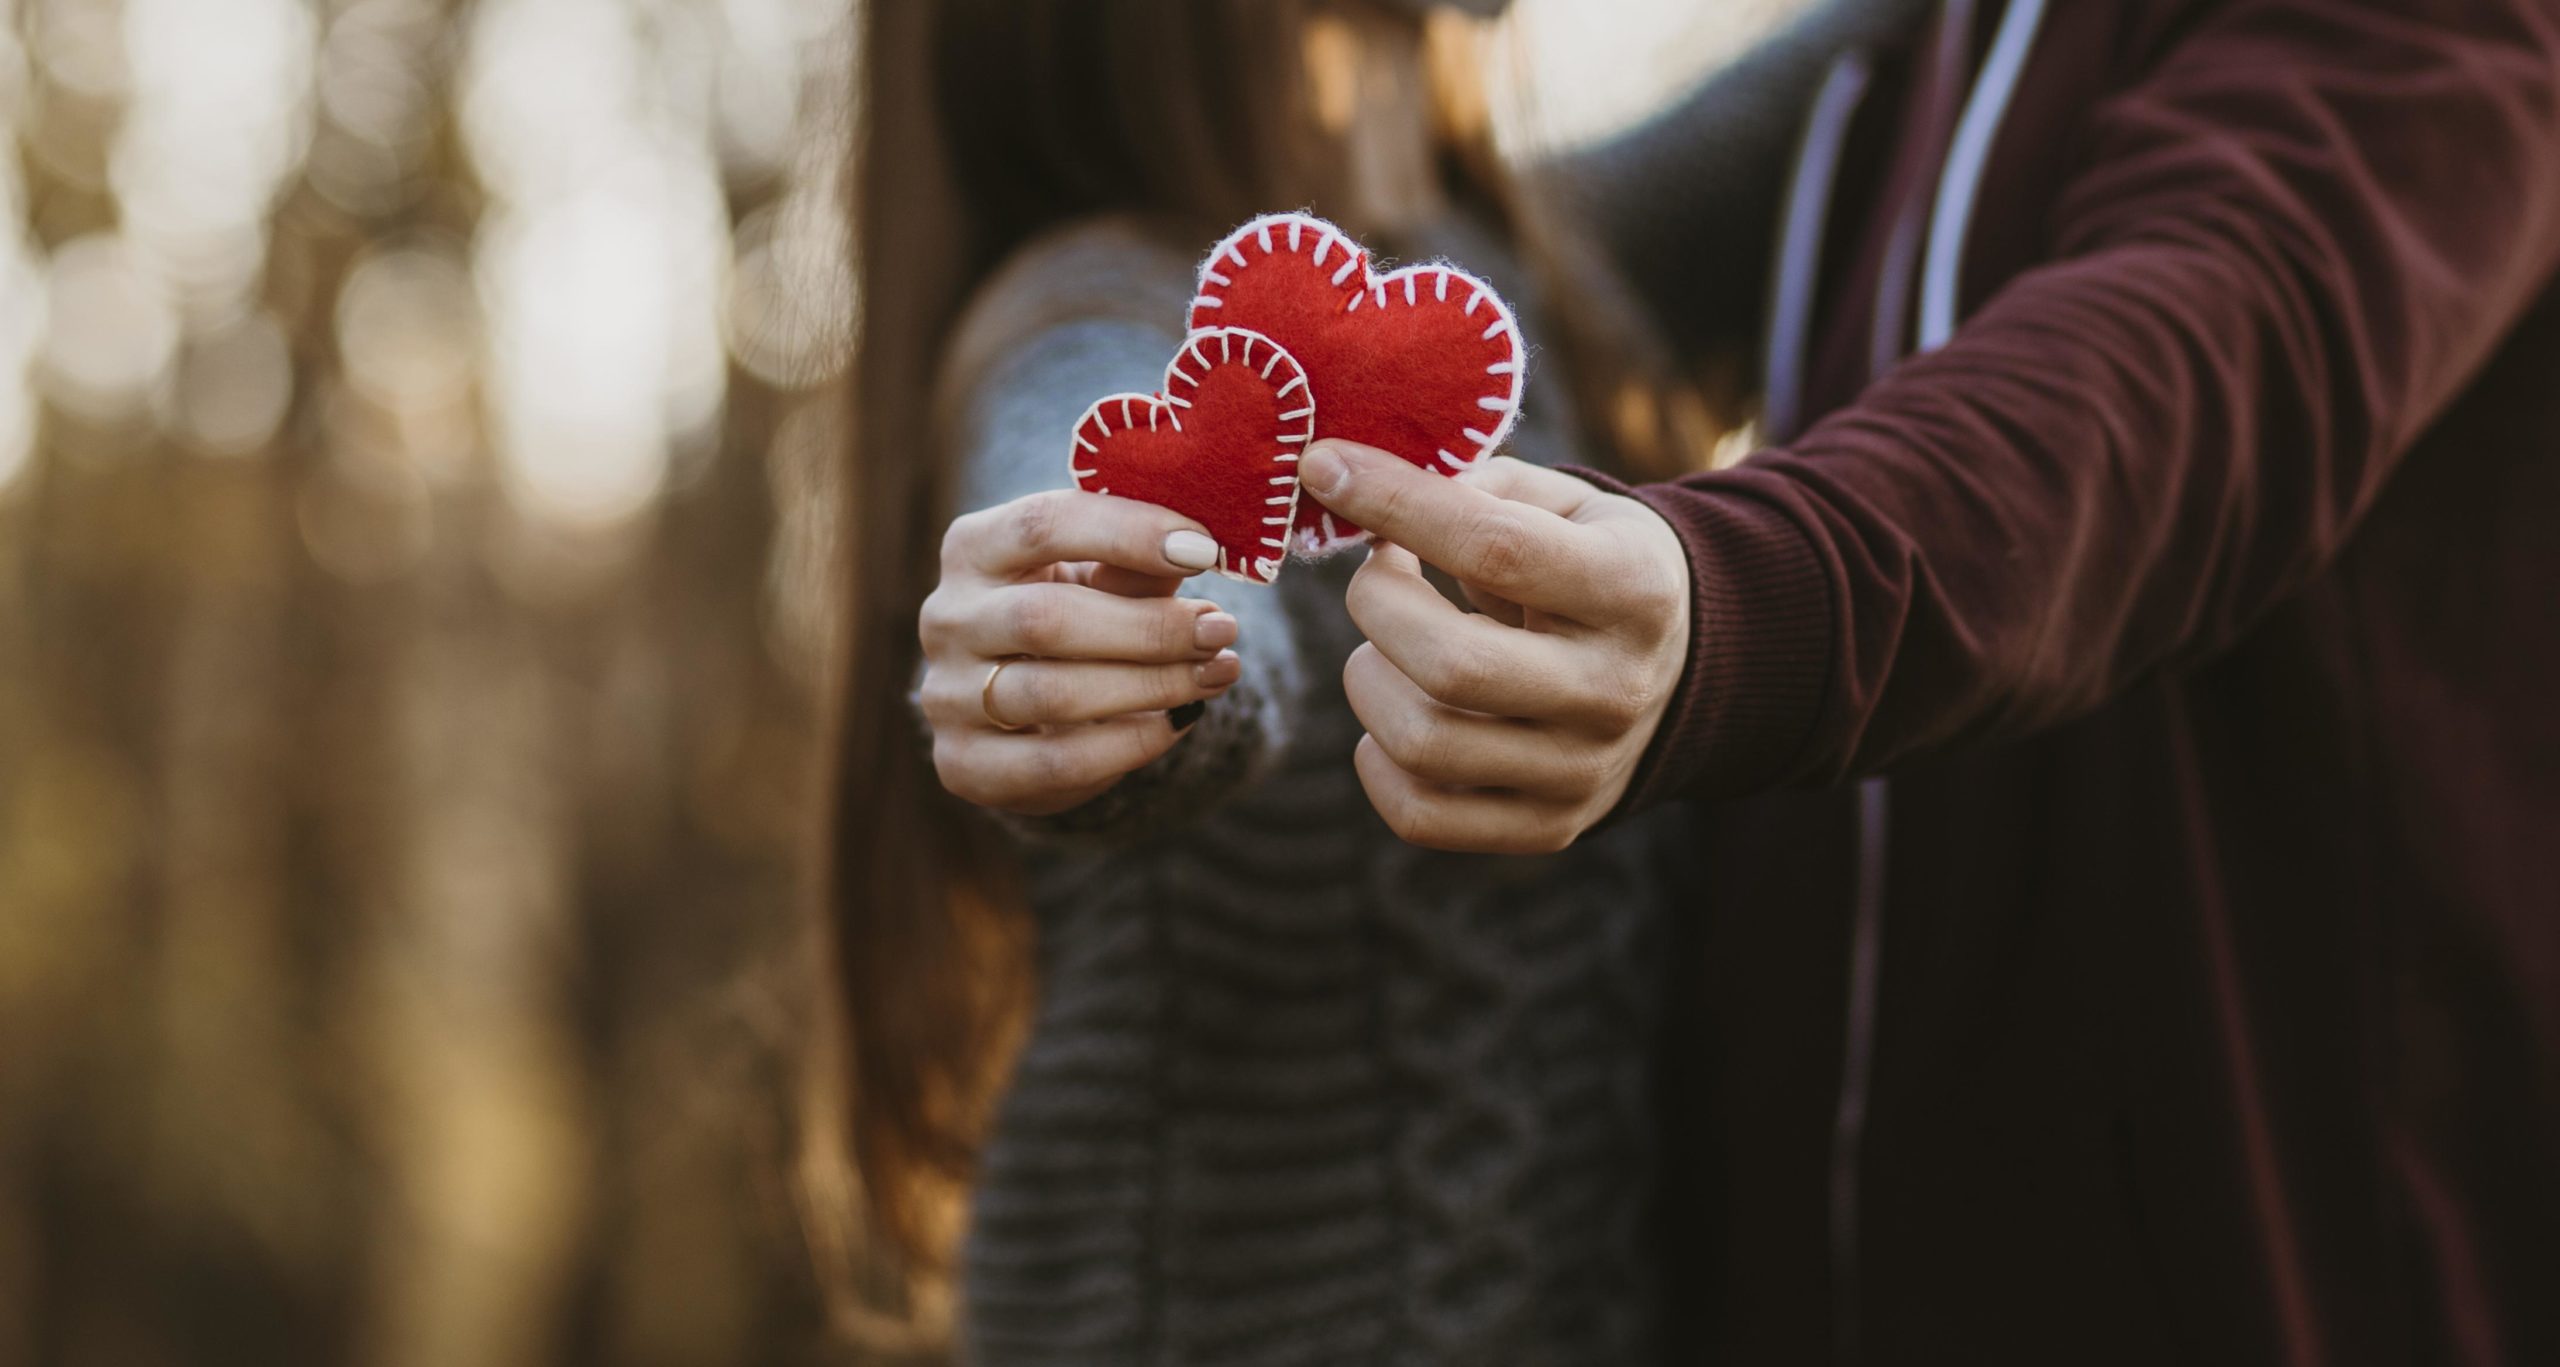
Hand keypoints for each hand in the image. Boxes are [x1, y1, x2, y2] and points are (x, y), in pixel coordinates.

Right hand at [918, 490, 1242, 815]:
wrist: (1019, 707)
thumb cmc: (1072, 616)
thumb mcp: (1101, 578)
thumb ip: (1140, 566)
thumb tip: (1204, 554)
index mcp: (974, 548)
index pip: (1042, 525)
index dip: (1128, 533)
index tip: (1205, 551)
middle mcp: (946, 618)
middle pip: (1045, 620)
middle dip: (1149, 628)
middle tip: (1222, 630)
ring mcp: (946, 695)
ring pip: (1053, 695)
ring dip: (1151, 686)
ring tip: (1217, 674)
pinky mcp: (963, 763)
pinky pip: (1057, 762)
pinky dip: (1130, 744)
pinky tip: (1178, 721)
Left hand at [1300, 441, 1691, 853]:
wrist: (1678, 672)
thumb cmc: (1592, 564)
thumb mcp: (1565, 504)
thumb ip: (1473, 488)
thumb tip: (1356, 486)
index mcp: (1630, 588)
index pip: (1495, 548)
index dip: (1396, 503)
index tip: (1326, 466)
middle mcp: (1614, 688)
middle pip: (1451, 665)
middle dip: (1376, 604)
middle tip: (1377, 576)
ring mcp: (1582, 770)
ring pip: (1423, 743)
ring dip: (1370, 680)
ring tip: (1385, 648)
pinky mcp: (1550, 826)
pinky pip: (1421, 815)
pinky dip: (1376, 762)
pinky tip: (1393, 712)